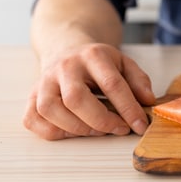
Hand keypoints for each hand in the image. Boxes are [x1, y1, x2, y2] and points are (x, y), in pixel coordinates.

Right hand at [23, 43, 155, 139]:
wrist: (67, 49)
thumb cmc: (98, 63)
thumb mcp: (123, 63)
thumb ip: (138, 80)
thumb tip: (148, 101)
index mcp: (92, 55)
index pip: (111, 84)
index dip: (128, 108)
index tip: (140, 125)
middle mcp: (64, 67)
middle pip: (76, 99)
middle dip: (100, 121)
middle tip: (118, 129)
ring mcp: (44, 82)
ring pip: (51, 110)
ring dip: (77, 128)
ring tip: (97, 130)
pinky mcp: (31, 96)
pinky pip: (34, 120)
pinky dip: (54, 132)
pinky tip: (73, 130)